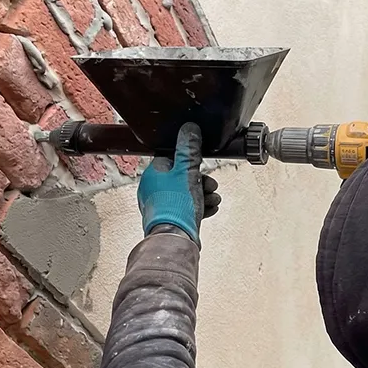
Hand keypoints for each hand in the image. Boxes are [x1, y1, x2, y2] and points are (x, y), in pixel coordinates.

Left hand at [137, 122, 220, 242]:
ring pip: (186, 194)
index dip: (190, 162)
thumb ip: (189, 149)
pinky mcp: (170, 220)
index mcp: (153, 175)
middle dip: (201, 181)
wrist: (175, 238)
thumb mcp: (187, 171)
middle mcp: (154, 190)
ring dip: (204, 194)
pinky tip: (210, 208)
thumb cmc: (177, 205)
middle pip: (182, 178)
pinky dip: (200, 207)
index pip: (172, 160)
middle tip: (211, 185)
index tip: (201, 166)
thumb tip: (190, 129)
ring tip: (213, 199)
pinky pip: (187, 209)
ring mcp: (161, 206)